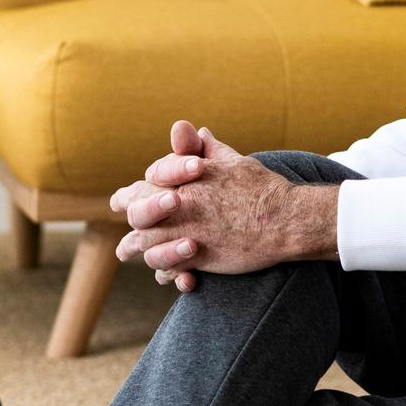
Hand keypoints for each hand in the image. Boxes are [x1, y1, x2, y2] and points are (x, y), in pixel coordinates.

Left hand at [110, 121, 337, 286]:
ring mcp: (185, 230)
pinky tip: (163, 273)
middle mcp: (179, 203)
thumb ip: (207, 148)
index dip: (133, 189)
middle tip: (122, 220)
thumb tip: (194, 131)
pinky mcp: (197, 256)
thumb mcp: (232, 161)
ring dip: (136, 248)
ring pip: (146, 242)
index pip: (149, 179)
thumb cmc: (261, 187)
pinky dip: (164, 271)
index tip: (122, 197)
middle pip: (137, 211)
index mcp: (185, 178)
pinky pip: (169, 267)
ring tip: (126, 251)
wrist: (283, 218)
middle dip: (129, 217)